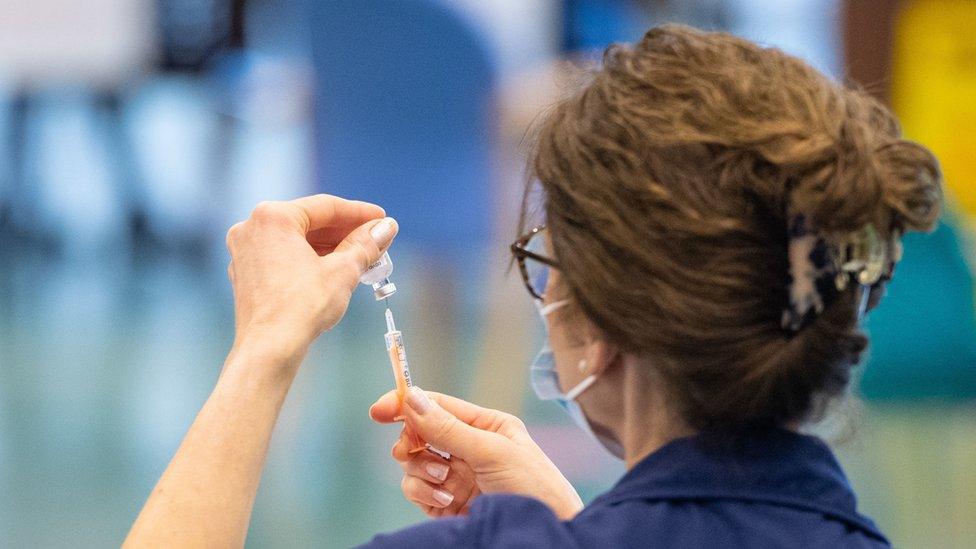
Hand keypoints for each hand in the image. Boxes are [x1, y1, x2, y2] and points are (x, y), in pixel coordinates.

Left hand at [226, 194, 395, 364]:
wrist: (270, 349)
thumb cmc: (301, 308)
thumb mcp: (343, 271)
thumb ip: (366, 244)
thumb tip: (386, 228)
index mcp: (273, 217)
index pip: (325, 207)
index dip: (359, 213)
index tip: (382, 220)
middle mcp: (252, 227)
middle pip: (309, 222)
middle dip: (345, 232)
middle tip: (376, 239)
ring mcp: (245, 251)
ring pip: (296, 240)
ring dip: (329, 247)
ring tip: (361, 257)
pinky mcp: (246, 274)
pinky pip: (283, 256)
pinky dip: (308, 259)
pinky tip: (333, 270)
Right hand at [369, 388, 583, 519]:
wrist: (542, 532)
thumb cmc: (534, 488)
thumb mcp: (492, 452)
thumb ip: (449, 428)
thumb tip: (413, 398)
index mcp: (485, 425)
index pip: (438, 405)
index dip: (406, 403)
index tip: (379, 410)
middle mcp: (468, 448)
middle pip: (419, 433)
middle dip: (412, 441)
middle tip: (410, 450)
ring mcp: (456, 476)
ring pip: (413, 463)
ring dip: (421, 471)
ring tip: (444, 482)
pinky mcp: (445, 503)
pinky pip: (416, 489)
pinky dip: (423, 493)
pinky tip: (445, 500)